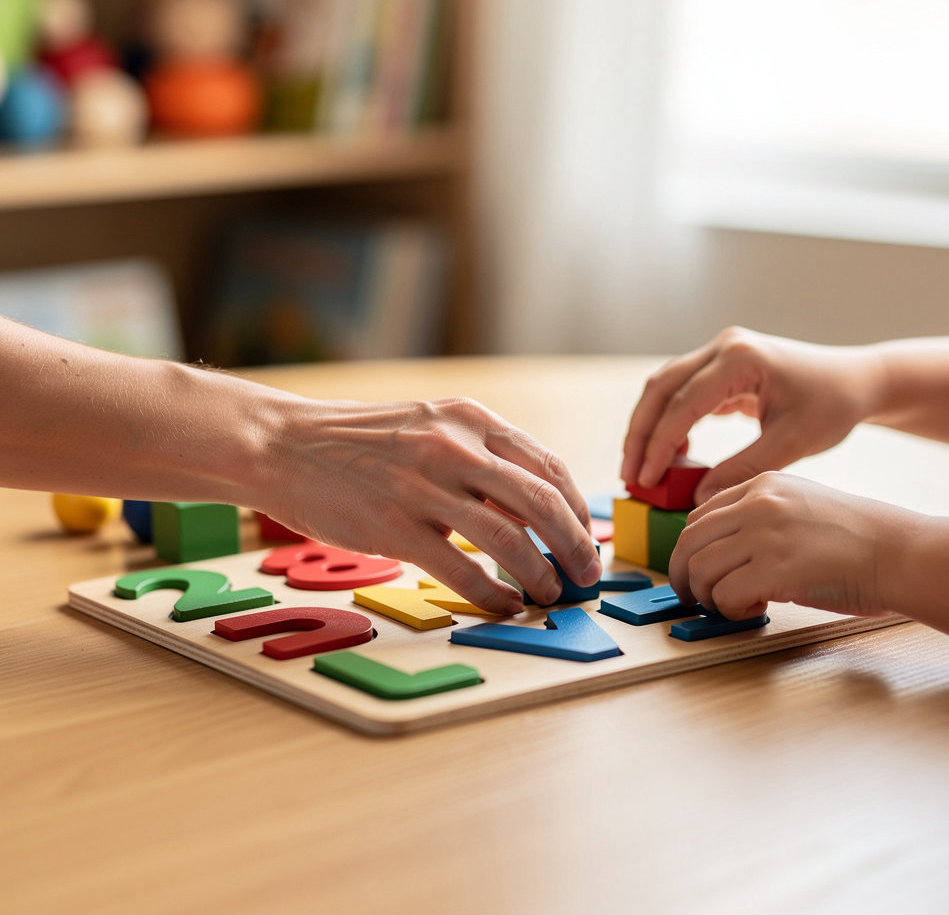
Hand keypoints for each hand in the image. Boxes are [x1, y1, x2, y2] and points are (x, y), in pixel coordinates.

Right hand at [259, 396, 601, 614]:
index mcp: (470, 419)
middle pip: (540, 503)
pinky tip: (504, 607)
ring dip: (540, 575)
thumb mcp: (430, 425)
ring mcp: (423, 486)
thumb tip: (533, 505)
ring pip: (508, 540)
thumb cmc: (360, 442)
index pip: (547, 467)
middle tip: (585, 575)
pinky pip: (461, 570)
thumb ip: (479, 455)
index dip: (577, 510)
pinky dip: (493, 595)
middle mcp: (454, 447)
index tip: (586, 538)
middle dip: (574, 546)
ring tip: (549, 595)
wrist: (284, 445)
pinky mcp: (394, 526)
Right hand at [621, 327, 883, 503]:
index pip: (683, 404)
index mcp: (740, 358)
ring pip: (664, 388)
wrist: (857, 381)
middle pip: (660, 389)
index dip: (659, 445)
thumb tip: (698, 499)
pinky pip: (682, 392)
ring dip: (648, 427)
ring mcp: (720, 352)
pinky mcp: (721, 366)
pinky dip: (670, 422)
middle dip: (641, 434)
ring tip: (641, 469)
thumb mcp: (792, 443)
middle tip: (630, 476)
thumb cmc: (833, 406)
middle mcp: (723, 347)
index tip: (646, 480)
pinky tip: (672, 454)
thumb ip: (743, 469)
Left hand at [669, 472, 906, 619]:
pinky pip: (724, 594)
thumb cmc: (858, 537)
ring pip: (701, 569)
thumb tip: (721, 550)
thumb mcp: (801, 504)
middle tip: (692, 597)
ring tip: (731, 605)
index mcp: (763, 484)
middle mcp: (758, 504)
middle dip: (683, 575)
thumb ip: (760, 516)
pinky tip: (753, 608)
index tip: (693, 569)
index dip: (690, 548)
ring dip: (708, 596)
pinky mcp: (775, 570)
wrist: (901, 551)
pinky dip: (730, 609)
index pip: (700, 515)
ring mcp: (765, 535)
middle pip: (689, 541)